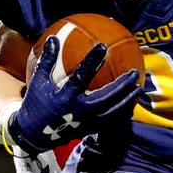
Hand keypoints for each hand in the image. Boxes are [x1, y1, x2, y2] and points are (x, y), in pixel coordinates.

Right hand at [6, 36, 140, 154]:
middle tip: (134, 73)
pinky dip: (121, 112)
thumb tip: (54, 38)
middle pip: (107, 96)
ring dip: (126, 99)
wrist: (35, 134)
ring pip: (113, 110)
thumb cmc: (36, 104)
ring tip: (138, 88)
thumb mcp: (38, 81)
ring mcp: (86, 121)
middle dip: (122, 85)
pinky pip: (110, 121)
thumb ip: (48, 60)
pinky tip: (129, 105)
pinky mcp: (89, 129)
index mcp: (66, 96)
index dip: (92, 60)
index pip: (82, 75)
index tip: (103, 46)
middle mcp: (79, 110)